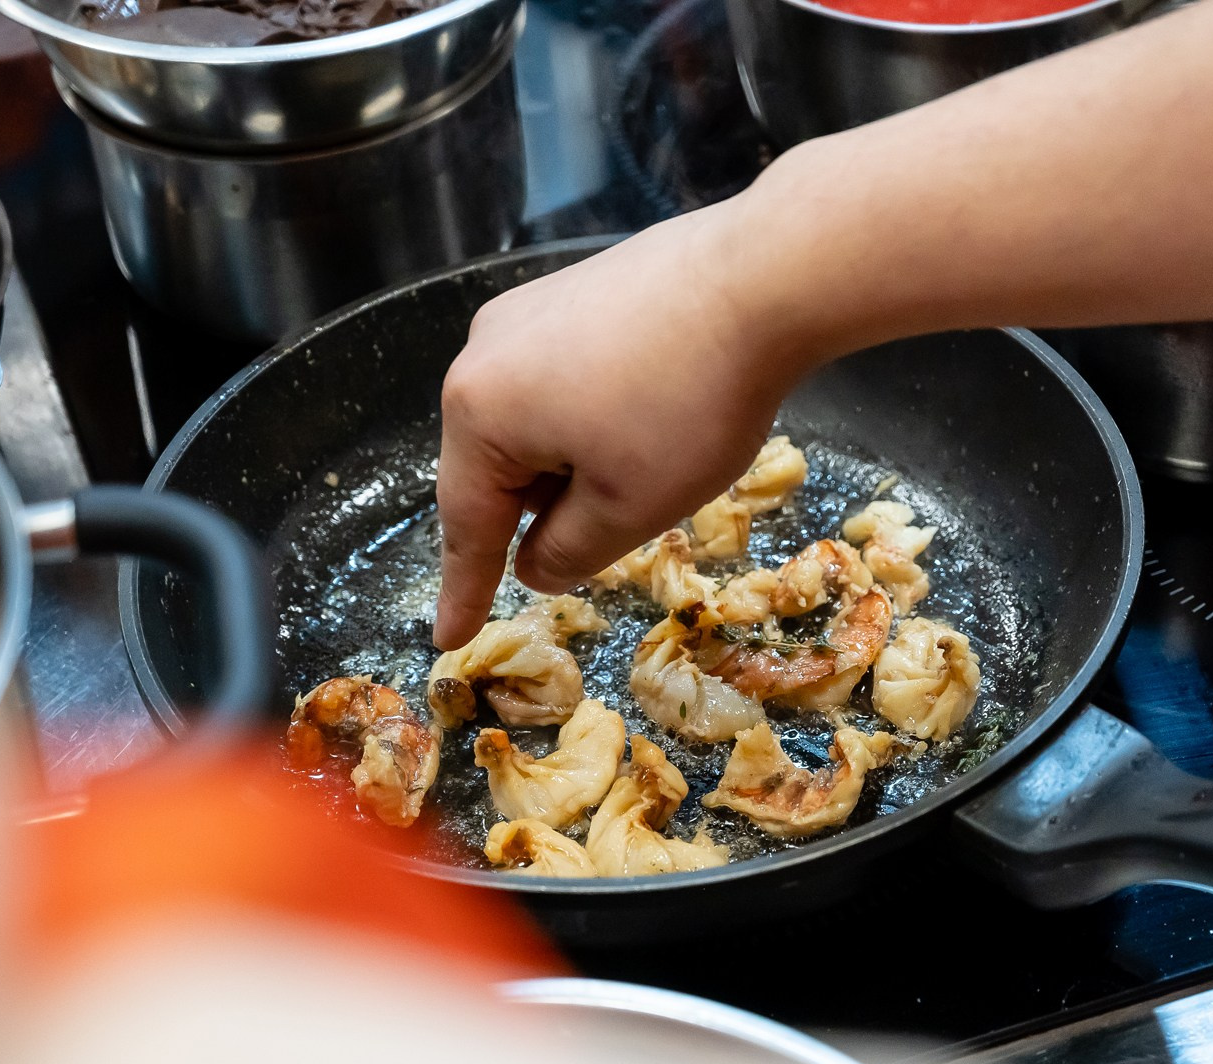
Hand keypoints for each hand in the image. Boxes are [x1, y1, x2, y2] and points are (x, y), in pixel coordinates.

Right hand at [433, 210, 807, 647]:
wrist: (763, 276)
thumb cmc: (688, 405)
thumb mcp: (627, 510)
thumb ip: (565, 552)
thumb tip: (533, 563)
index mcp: (479, 410)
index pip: (465, 525)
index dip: (464, 590)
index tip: (448, 638)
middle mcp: (484, 351)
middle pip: (498, 464)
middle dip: (542, 507)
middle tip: (605, 528)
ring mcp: (528, 309)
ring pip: (534, 419)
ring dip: (576, 460)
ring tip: (650, 461)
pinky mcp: (575, 287)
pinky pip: (564, 375)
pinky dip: (594, 413)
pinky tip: (652, 414)